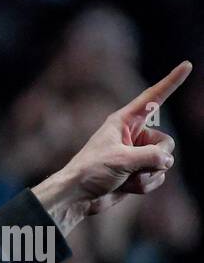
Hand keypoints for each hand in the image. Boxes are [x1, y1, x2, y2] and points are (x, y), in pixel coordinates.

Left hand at [31, 61, 191, 235]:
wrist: (76, 198)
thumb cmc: (91, 171)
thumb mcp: (122, 159)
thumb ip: (151, 156)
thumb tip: (166, 161)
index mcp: (124, 122)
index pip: (153, 98)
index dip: (171, 82)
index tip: (187, 65)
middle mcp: (133, 135)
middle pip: (166, 142)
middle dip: (156, 159)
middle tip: (135, 167)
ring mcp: (136, 155)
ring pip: (163, 162)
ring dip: (148, 175)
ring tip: (125, 179)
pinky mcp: (137, 172)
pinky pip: (157, 177)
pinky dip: (145, 185)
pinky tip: (126, 188)